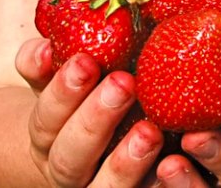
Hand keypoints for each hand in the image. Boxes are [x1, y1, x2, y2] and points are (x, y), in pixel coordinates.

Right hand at [15, 38, 164, 186]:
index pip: (45, 119)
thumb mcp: (56, 82)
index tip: (85, 60)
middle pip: (70, 156)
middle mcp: (67, 171)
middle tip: (123, 83)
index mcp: (46, 138)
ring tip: (150, 131)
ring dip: (126, 162)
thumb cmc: (78, 101)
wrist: (89, 150)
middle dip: (95, 119)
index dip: (62, 92)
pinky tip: (177, 162)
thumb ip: (44, 63)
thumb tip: (45, 48)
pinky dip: (159, 184)